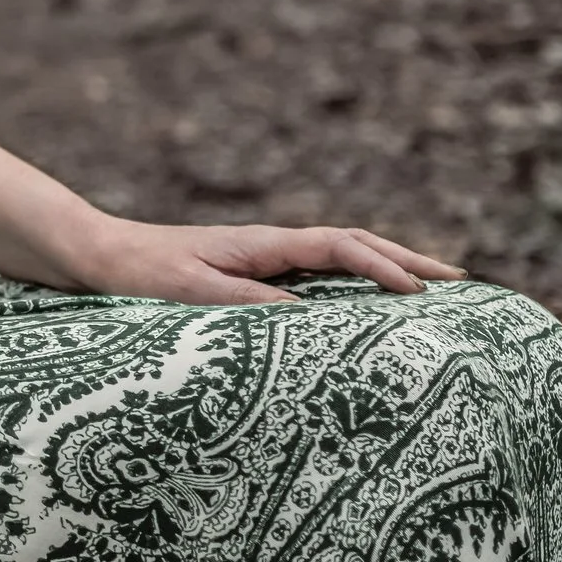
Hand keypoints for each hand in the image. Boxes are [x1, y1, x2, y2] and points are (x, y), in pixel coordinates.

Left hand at [78, 217, 464, 308]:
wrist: (99, 258)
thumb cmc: (139, 276)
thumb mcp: (190, 295)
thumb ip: (245, 304)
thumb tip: (305, 317)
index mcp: (264, 244)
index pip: (341, 247)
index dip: (383, 266)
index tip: (420, 292)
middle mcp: (273, 246)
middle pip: (356, 244)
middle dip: (410, 260)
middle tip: (462, 282)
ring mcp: (266, 258)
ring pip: (343, 257)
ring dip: (390, 267)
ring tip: (435, 289)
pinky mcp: (255, 275)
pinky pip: (320, 276)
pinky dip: (357, 282)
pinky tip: (370, 305)